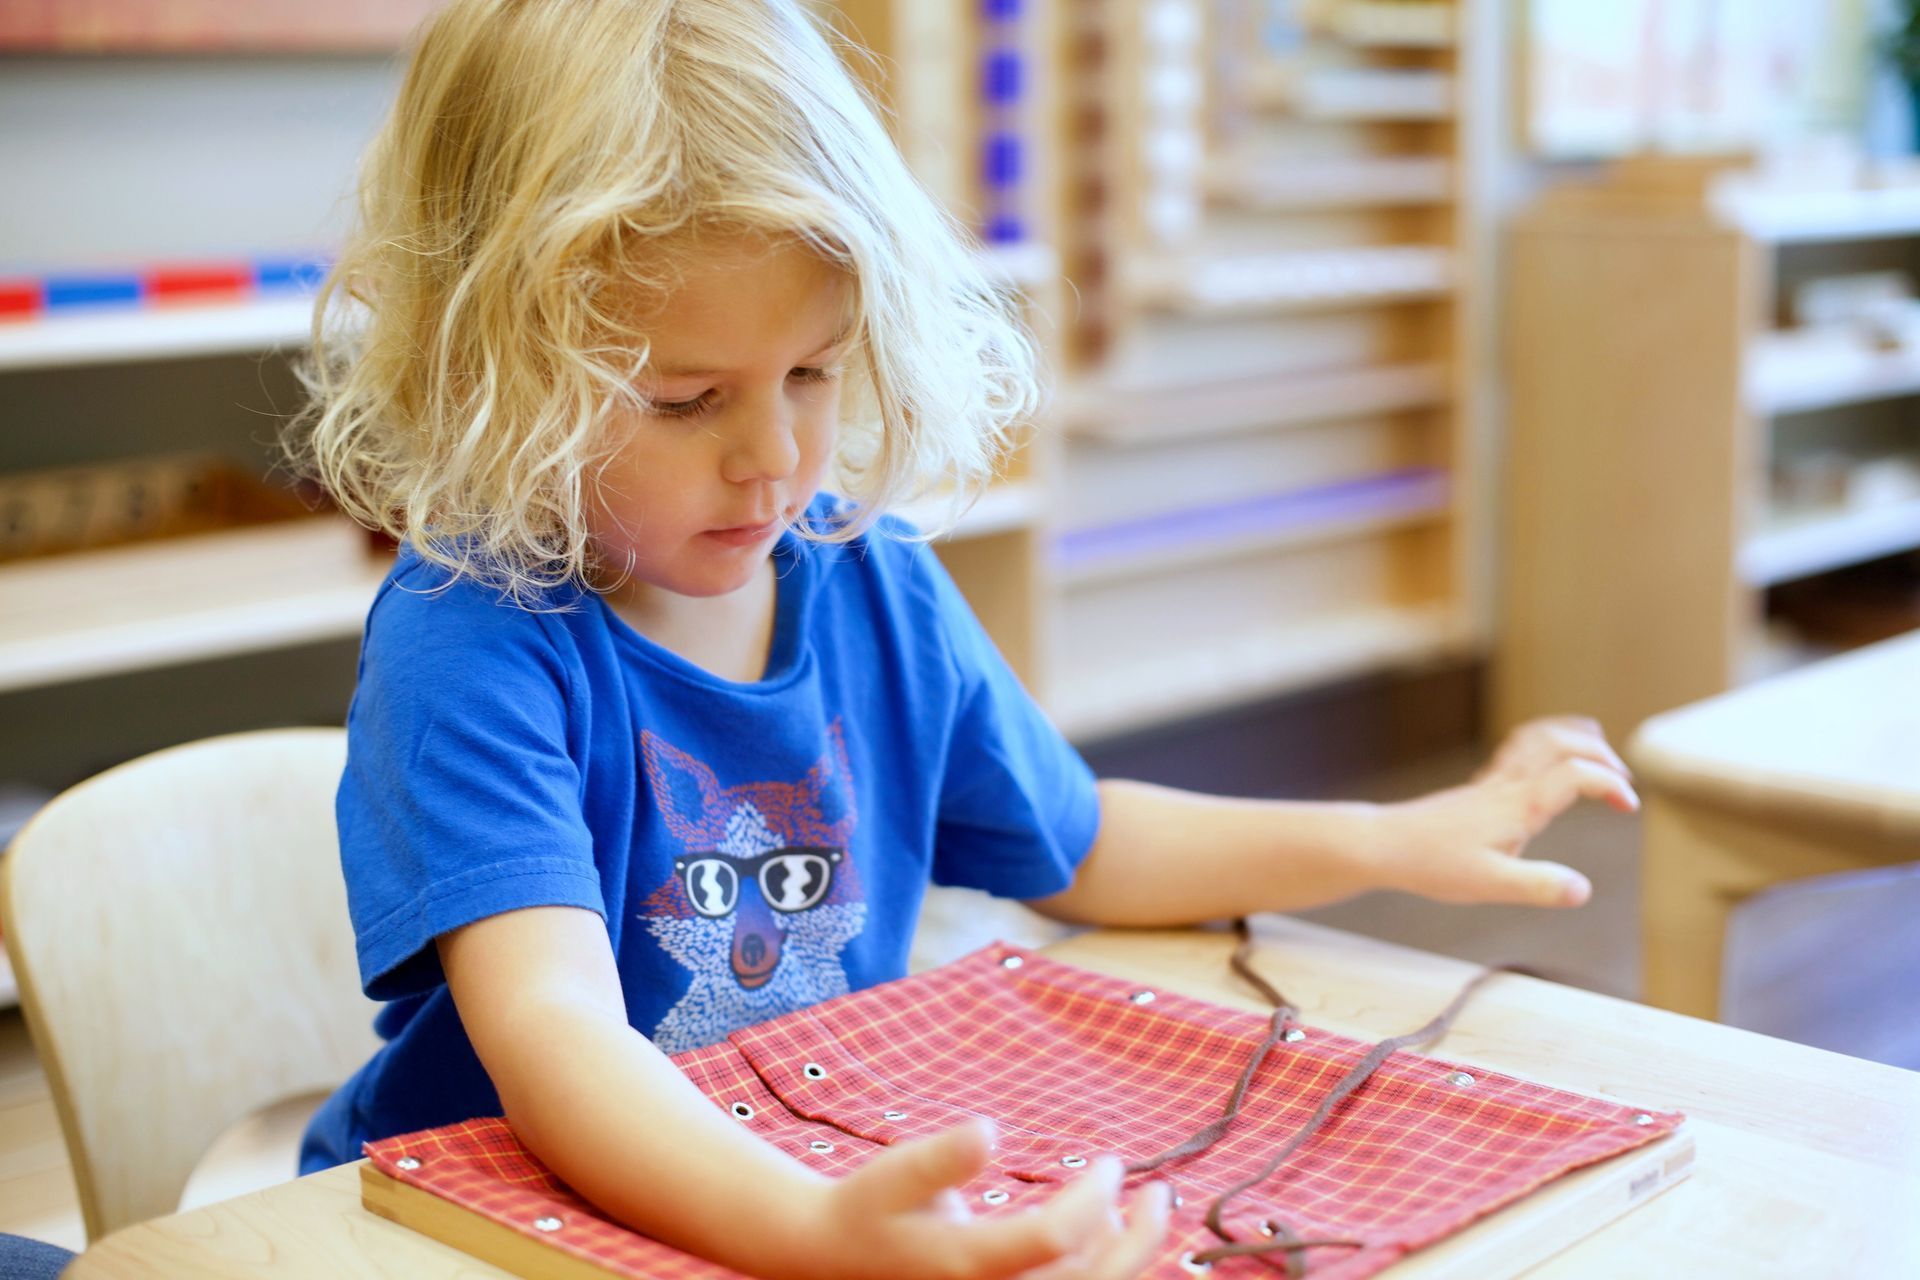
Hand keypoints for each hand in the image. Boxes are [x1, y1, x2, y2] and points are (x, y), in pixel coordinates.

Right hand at [791, 1118, 1170, 1279]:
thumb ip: (941, 1158)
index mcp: (967, 1263)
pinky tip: (1108, 1232)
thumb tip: (987, 1131)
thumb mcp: (896, 1174)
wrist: (832, 1255)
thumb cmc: (868, 1206)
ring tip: (1143, 1208)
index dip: (1093, 1200)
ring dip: (1125, 1258)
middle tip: (1162, 1196)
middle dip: (1138, 1245)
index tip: (1112, 1163)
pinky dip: (1099, 1268)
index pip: (1054, 1239)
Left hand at [1374, 716, 1638, 908]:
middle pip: (1560, 742)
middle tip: (1622, 779)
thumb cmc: (1432, 864)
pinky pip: (1518, 751)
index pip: (1576, 774)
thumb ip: (1537, 886)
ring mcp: (1491, 783)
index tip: (1628, 807)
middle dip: (1600, 753)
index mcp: (1518, 805)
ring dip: (1572, 738)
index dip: (1609, 783)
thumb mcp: (1489, 885)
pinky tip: (1548, 766)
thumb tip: (1582, 890)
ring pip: (1537, 738)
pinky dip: (1545, 746)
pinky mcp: (1479, 789)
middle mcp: (1507, 786)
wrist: (1384, 844)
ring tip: (1598, 751)